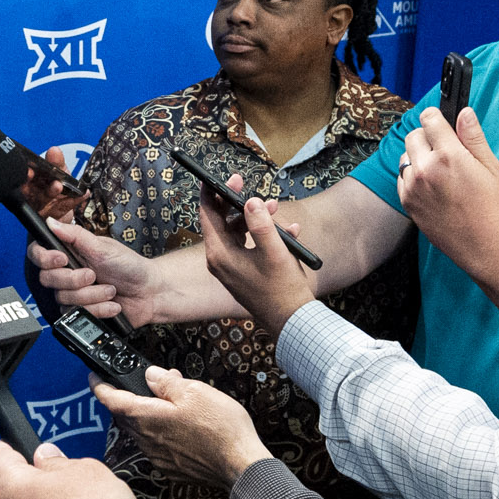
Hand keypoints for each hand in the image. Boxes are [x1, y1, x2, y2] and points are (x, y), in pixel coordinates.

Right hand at [27, 215, 165, 326]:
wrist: (149, 292)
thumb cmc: (130, 266)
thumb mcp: (103, 247)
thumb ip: (75, 235)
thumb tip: (50, 222)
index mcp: (69, 253)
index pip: (38, 254)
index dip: (45, 258)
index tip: (62, 259)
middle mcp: (67, 273)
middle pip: (48, 279)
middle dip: (74, 280)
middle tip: (94, 275)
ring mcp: (73, 294)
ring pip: (64, 299)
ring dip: (92, 295)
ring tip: (111, 289)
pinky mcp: (81, 312)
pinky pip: (77, 315)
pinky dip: (98, 309)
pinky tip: (112, 304)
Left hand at [93, 365, 271, 489]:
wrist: (240, 465)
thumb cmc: (220, 429)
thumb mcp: (194, 391)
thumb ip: (166, 382)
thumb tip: (150, 375)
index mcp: (147, 417)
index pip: (111, 400)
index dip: (100, 386)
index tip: (94, 377)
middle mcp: (147, 440)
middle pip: (125, 416)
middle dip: (130, 398)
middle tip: (147, 384)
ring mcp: (158, 456)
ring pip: (142, 431)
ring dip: (148, 415)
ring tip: (172, 403)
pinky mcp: (171, 467)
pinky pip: (157, 445)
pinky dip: (161, 432)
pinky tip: (181, 426)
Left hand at [195, 189, 316, 338]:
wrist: (291, 321)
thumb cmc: (282, 289)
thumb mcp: (274, 252)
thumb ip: (261, 224)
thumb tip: (250, 201)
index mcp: (220, 255)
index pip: (207, 216)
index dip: (210, 193)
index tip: (215, 177)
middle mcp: (221, 261)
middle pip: (222, 221)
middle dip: (238, 202)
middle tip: (245, 184)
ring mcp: (231, 267)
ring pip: (238, 232)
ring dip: (256, 218)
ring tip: (277, 209)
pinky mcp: (243, 272)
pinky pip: (249, 245)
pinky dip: (264, 235)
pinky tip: (288, 232)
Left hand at [397, 107, 498, 277]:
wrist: (485, 247)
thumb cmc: (494, 209)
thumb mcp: (491, 168)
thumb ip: (473, 137)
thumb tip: (464, 112)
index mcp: (448, 156)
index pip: (429, 119)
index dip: (437, 117)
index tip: (442, 122)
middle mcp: (425, 169)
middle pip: (413, 135)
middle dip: (428, 136)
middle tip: (446, 149)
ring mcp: (413, 187)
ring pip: (406, 156)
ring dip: (418, 156)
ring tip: (440, 170)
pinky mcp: (408, 203)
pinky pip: (402, 178)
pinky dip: (413, 176)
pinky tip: (432, 186)